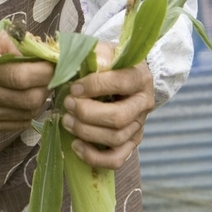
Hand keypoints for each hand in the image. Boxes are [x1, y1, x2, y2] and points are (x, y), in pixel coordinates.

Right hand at [0, 28, 53, 133]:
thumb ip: (16, 43)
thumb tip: (45, 51)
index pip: (22, 76)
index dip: (46, 71)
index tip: (56, 62)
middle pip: (29, 99)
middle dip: (47, 86)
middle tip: (50, 74)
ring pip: (27, 114)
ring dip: (40, 99)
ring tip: (37, 83)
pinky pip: (17, 124)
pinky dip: (27, 111)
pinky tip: (23, 96)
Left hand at [61, 43, 154, 168]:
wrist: (126, 79)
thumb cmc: (112, 65)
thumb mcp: (105, 53)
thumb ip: (95, 55)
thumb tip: (80, 64)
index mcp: (140, 78)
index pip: (121, 83)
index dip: (95, 86)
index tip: (74, 87)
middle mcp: (144, 104)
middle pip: (118, 117)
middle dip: (87, 113)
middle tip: (68, 104)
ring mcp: (138, 126)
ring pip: (115, 138)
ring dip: (86, 132)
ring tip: (67, 121)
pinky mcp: (131, 143)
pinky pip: (116, 159)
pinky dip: (94, 157)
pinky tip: (76, 146)